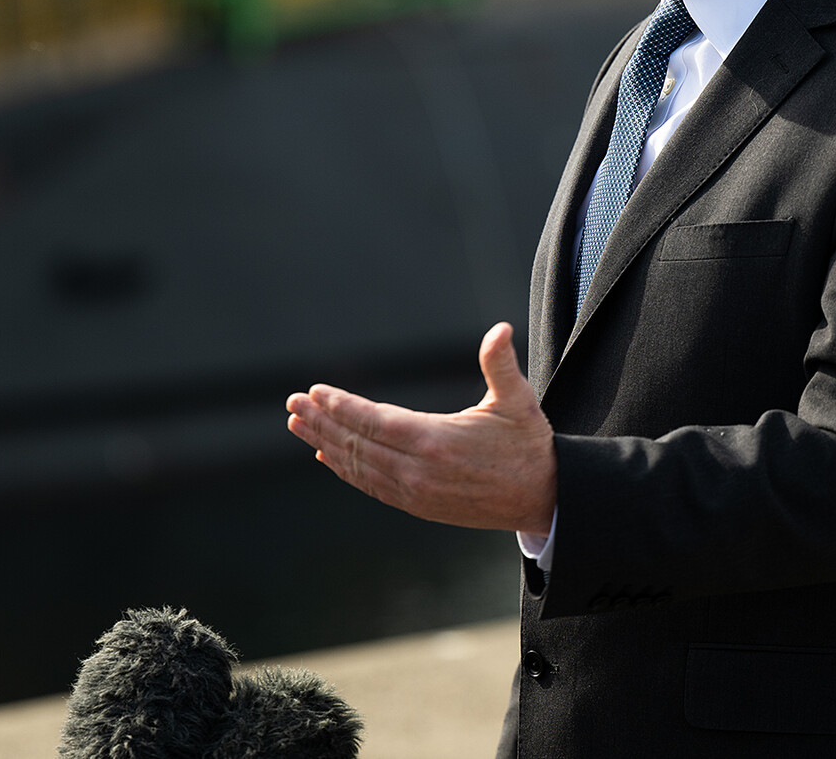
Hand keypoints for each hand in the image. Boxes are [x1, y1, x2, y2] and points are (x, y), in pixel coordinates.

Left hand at [286, 322, 556, 535]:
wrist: (542, 498)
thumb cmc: (529, 445)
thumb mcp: (519, 401)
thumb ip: (501, 365)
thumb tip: (500, 329)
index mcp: (437, 441)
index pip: (375, 422)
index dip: (342, 407)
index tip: (315, 392)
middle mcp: (418, 471)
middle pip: (358, 444)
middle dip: (321, 422)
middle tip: (292, 403)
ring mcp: (415, 492)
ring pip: (359, 467)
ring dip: (326, 444)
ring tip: (298, 424)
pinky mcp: (418, 505)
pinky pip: (371, 485)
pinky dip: (346, 469)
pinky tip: (327, 456)